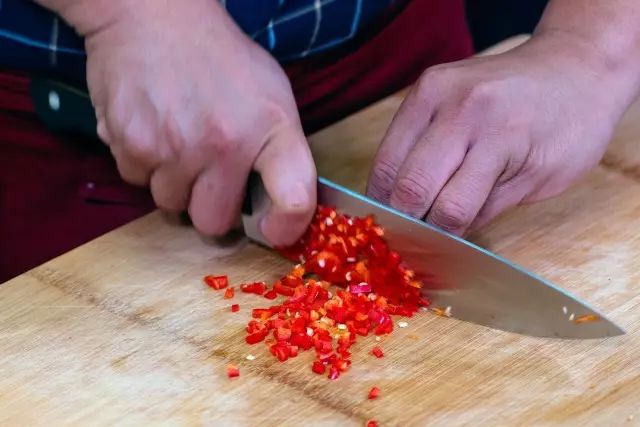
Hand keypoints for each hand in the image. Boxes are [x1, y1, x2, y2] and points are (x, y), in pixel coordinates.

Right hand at [82, 0, 315, 244]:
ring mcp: (171, 149)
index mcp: (270, 129)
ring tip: (177, 140)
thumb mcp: (272, 94)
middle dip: (210, 206)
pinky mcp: (129, 145)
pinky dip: (144, 163)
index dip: (285, 228)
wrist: (154, 15)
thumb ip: (278, 150)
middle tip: (209, 175)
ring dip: (174, 183)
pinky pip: (136, 180)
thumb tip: (272, 206)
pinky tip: (153, 127)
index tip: (272, 229)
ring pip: (170, 204)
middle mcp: (222, 146)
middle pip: (212, 223)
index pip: (294, 201)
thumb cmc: (220, 58)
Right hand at [367, 33, 633, 234]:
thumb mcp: (542, 180)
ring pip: (388, 165)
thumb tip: (441, 236)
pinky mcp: (423, 85)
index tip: (434, 254)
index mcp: (500, 136)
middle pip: (410, 187)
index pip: (451, 208)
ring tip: (402, 215)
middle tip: (410, 242)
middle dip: (407, 223)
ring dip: (389, 198)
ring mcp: (435, 91)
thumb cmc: (569, 127)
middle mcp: (461, 108)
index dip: (440, 239)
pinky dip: (391, 171)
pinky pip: (390, 140)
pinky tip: (401, 185)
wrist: (574, 65)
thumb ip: (486, 207)